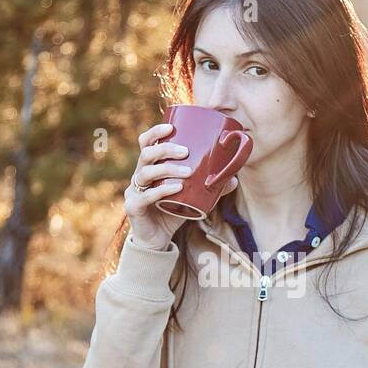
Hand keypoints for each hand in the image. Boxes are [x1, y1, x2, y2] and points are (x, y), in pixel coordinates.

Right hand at [125, 120, 237, 249]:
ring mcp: (134, 191)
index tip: (171, 127)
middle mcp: (139, 176)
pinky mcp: (134, 207)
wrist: (157, 239)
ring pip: (146, 173)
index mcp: (150, 167)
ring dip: (168, 169)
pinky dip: (162, 191)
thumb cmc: (172, 213)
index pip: (145, 143)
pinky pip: (146, 196)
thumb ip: (210, 188)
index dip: (155, 132)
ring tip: (188, 172)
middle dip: (166, 149)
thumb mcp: (192, 198)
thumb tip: (233, 179)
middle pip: (146, 154)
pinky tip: (176, 188)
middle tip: (186, 151)